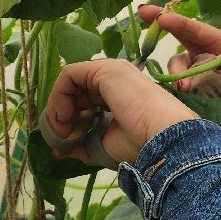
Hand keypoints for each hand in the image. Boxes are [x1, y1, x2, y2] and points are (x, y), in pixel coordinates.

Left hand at [45, 58, 196, 167]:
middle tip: (61, 137)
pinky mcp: (104, 69)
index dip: (71, 120)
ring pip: (71, 81)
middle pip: (76, 90)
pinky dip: (59, 95)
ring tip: (62, 130)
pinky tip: (65, 116)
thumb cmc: (140, 144)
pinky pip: (70, 75)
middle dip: (62, 114)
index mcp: (120, 95)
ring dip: (58, 106)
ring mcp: (111, 71)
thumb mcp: (103, 146)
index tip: (67, 143)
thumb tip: (59, 150)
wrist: (162, 138)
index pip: (86, 101)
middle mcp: (115, 79)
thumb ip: (81, 144)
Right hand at [140, 4, 220, 104]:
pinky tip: (182, 100)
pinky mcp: (196, 89)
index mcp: (218, 42)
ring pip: (177, 71)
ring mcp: (198, 72)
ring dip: (177, 79)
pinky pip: (181, 87)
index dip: (175, 21)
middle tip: (178, 78)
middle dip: (172, 62)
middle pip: (178, 50)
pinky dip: (179, 92)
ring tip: (187, 92)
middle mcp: (203, 54)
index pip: (194, 28)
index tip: (159, 17)